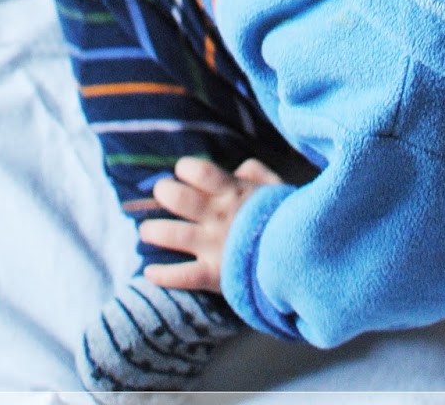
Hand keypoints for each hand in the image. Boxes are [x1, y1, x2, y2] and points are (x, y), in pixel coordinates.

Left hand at [139, 156, 282, 292]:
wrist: (299, 261)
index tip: (182, 172)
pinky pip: (181, 275)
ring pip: (172, 234)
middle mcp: (218, 216)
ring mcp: (213, 246)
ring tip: (146, 231)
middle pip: (177, 197)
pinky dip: (162, 275)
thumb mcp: (277, 189)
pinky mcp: (213, 276)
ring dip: (153, 231)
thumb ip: (257, 174)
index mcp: (234, 192)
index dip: (184, 168)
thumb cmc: (286, 221)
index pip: (198, 170)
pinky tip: (149, 273)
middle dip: (163, 192)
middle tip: (161, 194)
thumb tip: (240, 169)